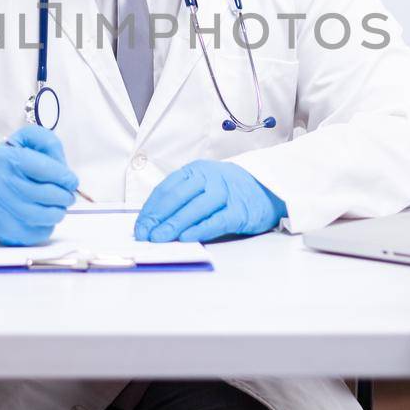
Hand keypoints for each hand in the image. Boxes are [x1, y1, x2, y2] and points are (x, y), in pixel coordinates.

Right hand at [0, 125, 78, 245]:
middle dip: (65, 196)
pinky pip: (36, 232)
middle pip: (45, 194)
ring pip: (42, 216)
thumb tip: (64, 169)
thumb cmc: (12, 161)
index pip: (43, 169)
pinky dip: (47, 225)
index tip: (71, 181)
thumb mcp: (27, 140)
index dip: (65, 176)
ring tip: (58, 205)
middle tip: (68, 195)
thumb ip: (48, 144)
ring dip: (58, 211)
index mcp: (6, 158)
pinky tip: (44, 216)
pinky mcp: (4, 229)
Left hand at [135, 160, 285, 242]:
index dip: (151, 209)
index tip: (140, 226)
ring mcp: (226, 193)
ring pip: (195, 208)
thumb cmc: (229, 190)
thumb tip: (153, 222)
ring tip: (160, 238)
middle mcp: (210, 178)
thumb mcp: (203, 185)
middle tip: (146, 235)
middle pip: (178, 197)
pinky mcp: (241, 210)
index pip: (167, 189)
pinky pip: (217, 220)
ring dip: (175, 224)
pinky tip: (186, 237)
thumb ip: (181, 199)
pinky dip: (200, 229)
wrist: (268, 189)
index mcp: (196, 171)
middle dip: (158, 218)